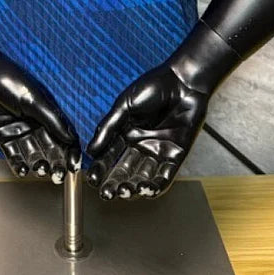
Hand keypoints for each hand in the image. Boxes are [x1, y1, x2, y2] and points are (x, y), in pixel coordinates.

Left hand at [0, 44, 81, 183]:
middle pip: (51, 149)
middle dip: (57, 163)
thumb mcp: (32, 99)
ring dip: (39, 165)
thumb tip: (72, 138)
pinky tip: (22, 170)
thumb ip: (51, 120)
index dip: (71, 151)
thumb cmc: (7, 80)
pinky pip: (14, 156)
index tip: (74, 166)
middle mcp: (36, 124)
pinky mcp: (3, 138)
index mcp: (47, 112)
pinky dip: (19, 165)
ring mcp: (20, 132)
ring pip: (34, 155)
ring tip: (40, 169)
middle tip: (58, 175)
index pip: (65, 136)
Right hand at [85, 62, 209, 200]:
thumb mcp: (125, 105)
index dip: (99, 169)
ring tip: (126, 191)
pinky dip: (156, 186)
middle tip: (107, 193)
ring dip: (133, 187)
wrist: (183, 80)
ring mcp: (157, 151)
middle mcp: (140, 145)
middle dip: (114, 184)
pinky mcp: (175, 155)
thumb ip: (108, 127)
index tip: (92, 179)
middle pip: (124, 170)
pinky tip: (146, 190)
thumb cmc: (154, 86)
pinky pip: (165, 175)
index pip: (109, 156)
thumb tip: (90, 150)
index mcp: (125, 132)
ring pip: (142, 177)